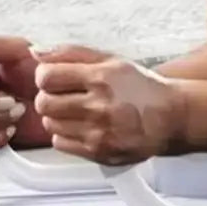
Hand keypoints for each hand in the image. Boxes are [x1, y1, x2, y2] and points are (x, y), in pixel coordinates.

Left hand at [31, 46, 185, 165]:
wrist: (170, 117)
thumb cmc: (140, 87)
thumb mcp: (110, 60)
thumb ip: (71, 53)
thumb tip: (36, 53)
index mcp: (101, 78)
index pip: (47, 77)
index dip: (45, 76)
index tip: (54, 78)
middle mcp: (99, 106)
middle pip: (44, 103)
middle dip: (48, 97)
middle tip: (62, 96)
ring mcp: (99, 132)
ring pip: (50, 124)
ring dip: (56, 116)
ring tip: (75, 111)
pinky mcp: (99, 153)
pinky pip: (60, 143)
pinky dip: (65, 134)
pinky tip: (81, 126)